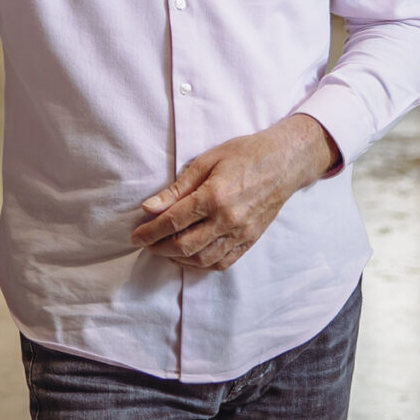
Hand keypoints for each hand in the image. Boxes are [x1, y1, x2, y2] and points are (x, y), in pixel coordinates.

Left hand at [129, 116, 337, 271]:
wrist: (284, 162)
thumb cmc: (244, 154)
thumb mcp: (206, 161)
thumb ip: (177, 188)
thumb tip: (150, 208)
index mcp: (214, 196)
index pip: (173, 222)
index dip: (150, 232)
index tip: (135, 236)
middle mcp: (227, 219)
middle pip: (185, 246)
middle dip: (159, 248)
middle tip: (146, 244)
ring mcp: (241, 233)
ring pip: (202, 259)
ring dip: (178, 259)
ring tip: (165, 250)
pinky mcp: (250, 240)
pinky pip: (222, 263)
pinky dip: (201, 265)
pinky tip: (190, 257)